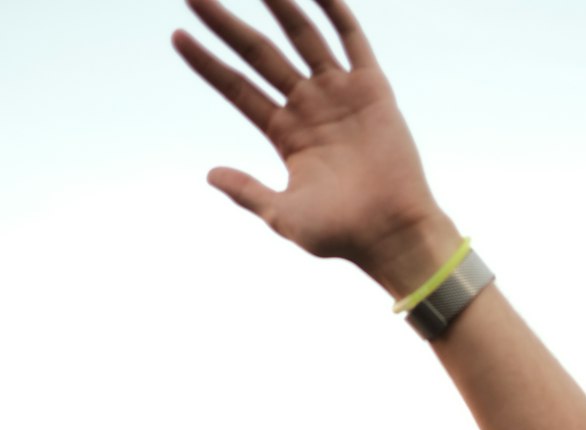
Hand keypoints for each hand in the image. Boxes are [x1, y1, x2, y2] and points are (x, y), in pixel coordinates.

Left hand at [173, 0, 455, 289]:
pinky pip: (351, 39)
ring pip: (302, 37)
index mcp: (285, 135)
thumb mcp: (285, 217)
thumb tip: (210, 174)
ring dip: (279, 5)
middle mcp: (309, 107)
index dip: (207, 63)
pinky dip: (335, 11)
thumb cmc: (341, 234)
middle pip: (260, 55)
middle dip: (227, 25)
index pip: (237, 88)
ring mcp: (339, 95)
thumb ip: (249, 193)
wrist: (391, 234)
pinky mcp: (372, 89)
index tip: (177, 36)